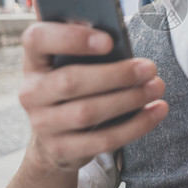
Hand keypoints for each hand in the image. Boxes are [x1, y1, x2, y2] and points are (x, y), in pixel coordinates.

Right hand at [19, 22, 167, 171]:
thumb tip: (120, 39)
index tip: (109, 40)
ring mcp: (43, 124)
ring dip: (129, 99)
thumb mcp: (70, 63)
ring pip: (88, 113)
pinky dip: (135, 126)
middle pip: (70, 81)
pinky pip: (102, 140)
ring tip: (156, 87)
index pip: (37, 39)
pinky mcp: (62, 150)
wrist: (54, 139)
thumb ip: (87, 47)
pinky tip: (156, 111)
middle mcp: (31, 92)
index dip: (71, 37)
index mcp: (33, 61)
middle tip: (149, 68)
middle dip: (116, 74)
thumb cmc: (74, 86)